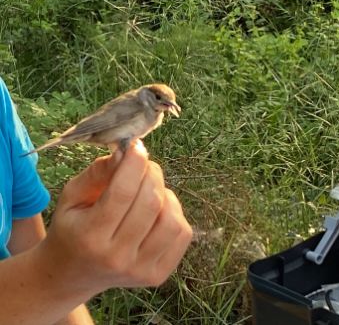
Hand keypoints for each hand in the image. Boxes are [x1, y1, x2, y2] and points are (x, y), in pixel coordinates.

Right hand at [40, 141, 191, 294]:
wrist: (74, 273)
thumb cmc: (72, 229)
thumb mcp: (72, 196)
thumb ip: (97, 172)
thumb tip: (127, 153)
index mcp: (90, 237)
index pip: (123, 193)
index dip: (135, 164)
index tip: (137, 147)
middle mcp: (117, 257)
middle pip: (150, 203)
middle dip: (150, 173)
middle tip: (142, 166)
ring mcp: (141, 270)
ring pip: (171, 219)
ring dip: (164, 194)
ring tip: (149, 191)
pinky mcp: (158, 275)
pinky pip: (182, 233)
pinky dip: (174, 213)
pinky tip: (158, 211)